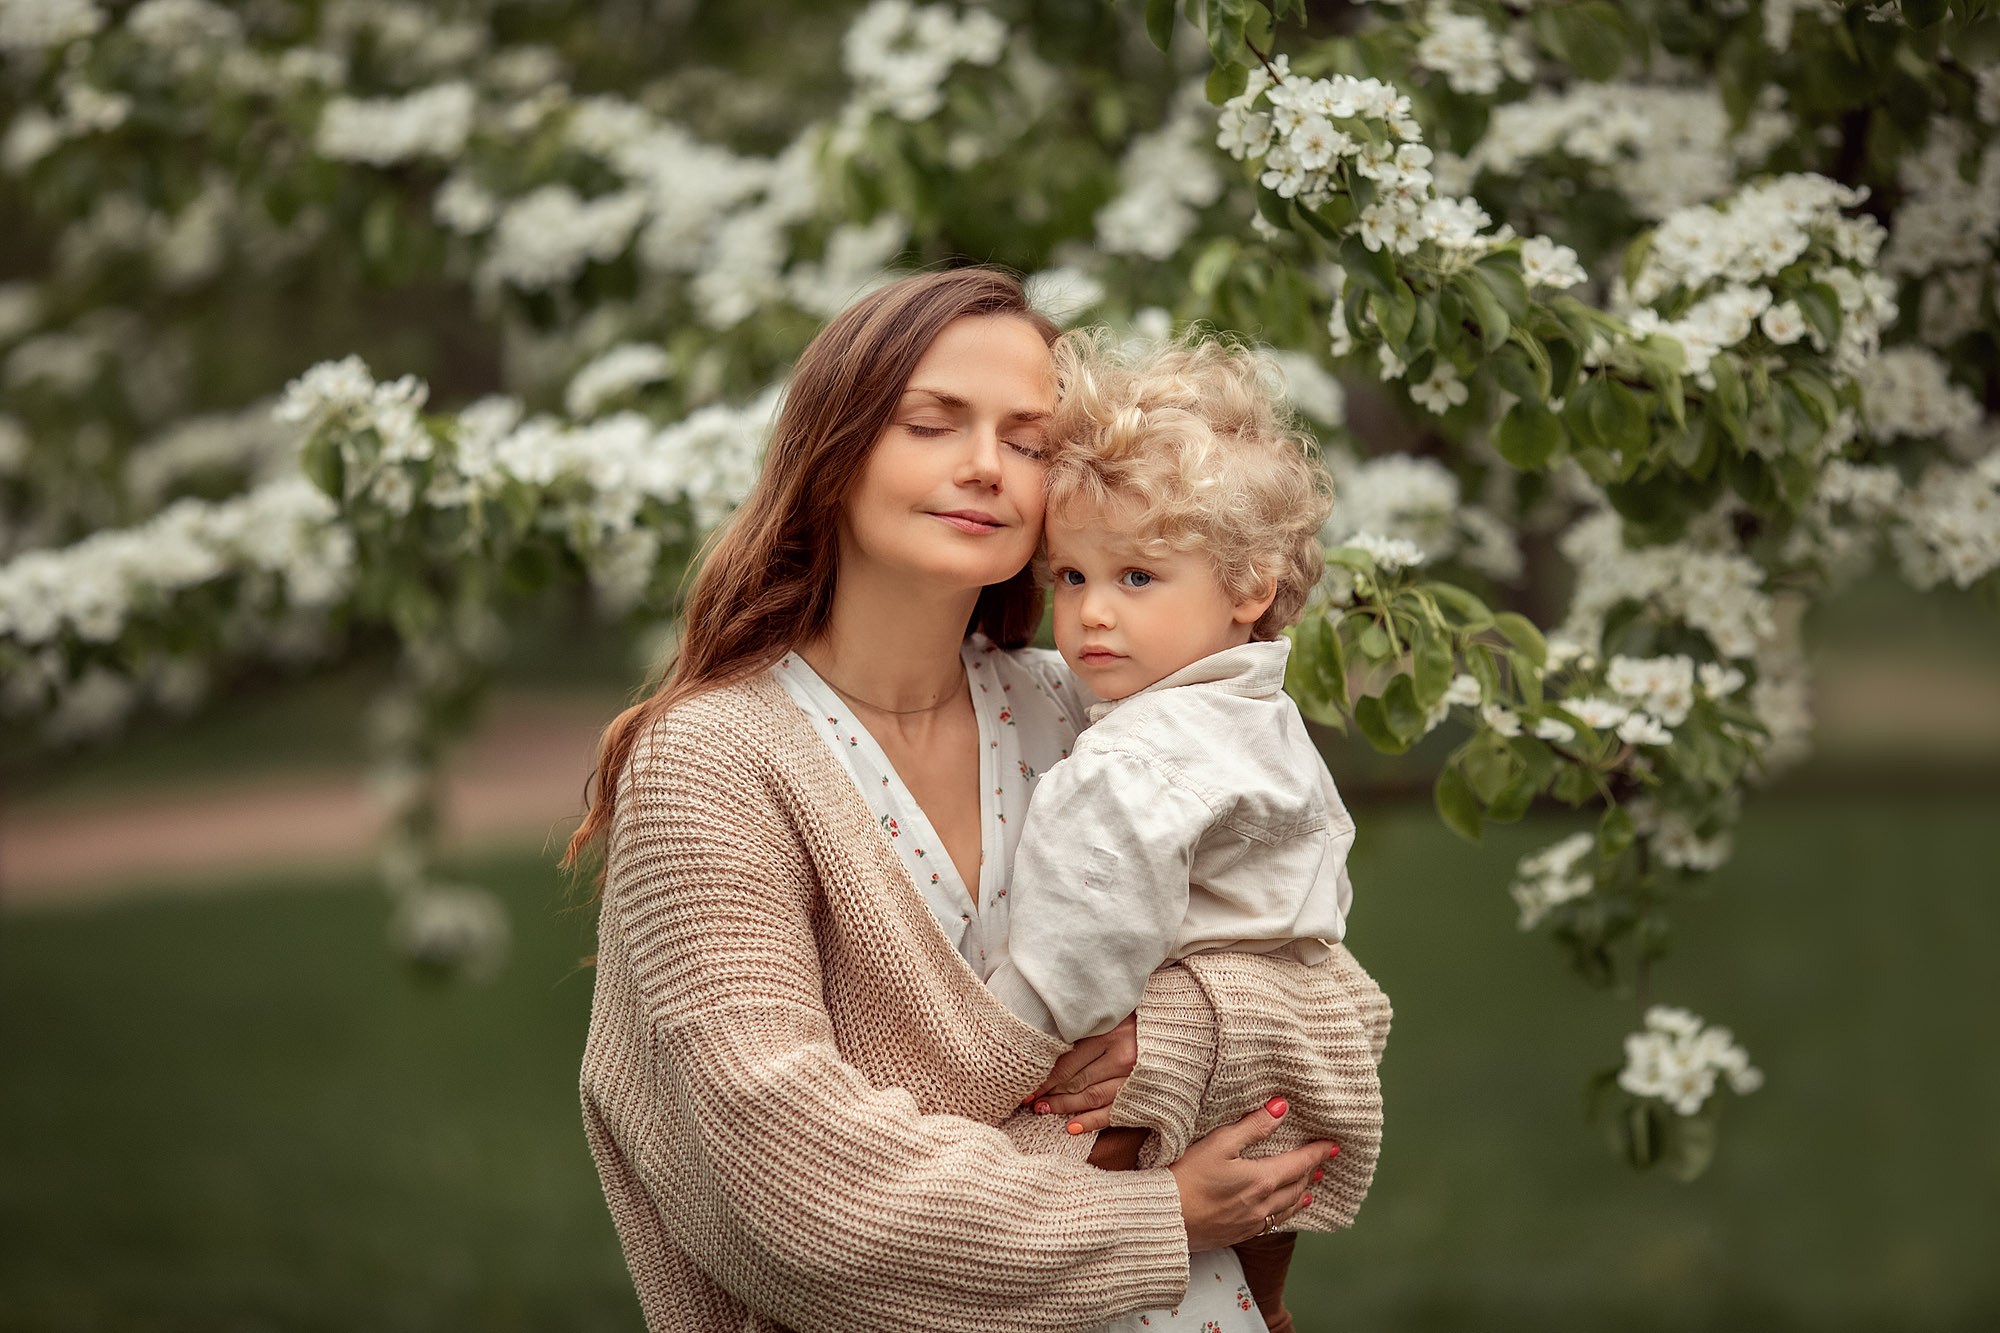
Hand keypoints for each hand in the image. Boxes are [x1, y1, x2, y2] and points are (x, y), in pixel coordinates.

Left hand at [1024, 1012, 1137, 1133]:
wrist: (1174, 1027)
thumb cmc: (1137, 1017)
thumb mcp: (1109, 1016)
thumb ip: (1084, 1030)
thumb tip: (1046, 1048)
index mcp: (1109, 1034)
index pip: (1067, 1062)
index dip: (1044, 1077)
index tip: (1027, 1086)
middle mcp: (1122, 1056)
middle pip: (1077, 1080)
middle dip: (1050, 1093)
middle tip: (1029, 1101)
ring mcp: (1134, 1077)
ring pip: (1091, 1097)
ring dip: (1065, 1106)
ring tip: (1043, 1110)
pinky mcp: (1142, 1091)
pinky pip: (1113, 1111)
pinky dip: (1091, 1121)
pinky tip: (1071, 1127)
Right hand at [1167, 1098, 1335, 1252]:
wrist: (1164, 1219)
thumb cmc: (1186, 1178)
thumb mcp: (1218, 1143)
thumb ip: (1252, 1126)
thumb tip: (1280, 1108)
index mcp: (1261, 1179)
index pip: (1299, 1163)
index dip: (1317, 1152)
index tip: (1332, 1145)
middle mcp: (1263, 1204)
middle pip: (1297, 1185)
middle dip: (1311, 1171)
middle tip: (1323, 1161)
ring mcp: (1251, 1222)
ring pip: (1287, 1207)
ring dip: (1302, 1194)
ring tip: (1311, 1187)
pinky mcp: (1238, 1233)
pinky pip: (1273, 1223)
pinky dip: (1286, 1212)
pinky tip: (1283, 1211)